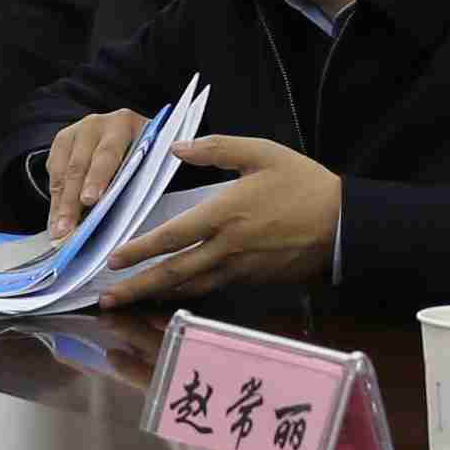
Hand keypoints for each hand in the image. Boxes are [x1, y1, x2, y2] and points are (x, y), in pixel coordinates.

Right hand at [38, 106, 151, 235]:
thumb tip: (117, 215)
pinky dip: (55, 199)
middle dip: (71, 201)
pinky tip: (56, 219)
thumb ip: (137, 180)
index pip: (107, 153)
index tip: (89, 201)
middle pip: (78, 165)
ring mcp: (75, 132)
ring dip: (59, 205)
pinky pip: (54, 173)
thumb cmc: (147, 156)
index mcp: (123, 124)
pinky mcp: (61, 143)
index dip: (98, 177)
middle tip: (67, 229)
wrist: (136, 137)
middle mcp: (95, 124)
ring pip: (62, 172)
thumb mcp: (150, 162)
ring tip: (58, 231)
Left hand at [94, 135, 341, 305]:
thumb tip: (175, 147)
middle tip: (107, 298)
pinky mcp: (251, 279)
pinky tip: (169, 294)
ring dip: (156, 296)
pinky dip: (185, 295)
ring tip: (128, 301)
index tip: (113, 259)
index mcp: (225, 214)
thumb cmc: (303, 184)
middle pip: (173, 273)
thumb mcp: (262, 153)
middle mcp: (227, 247)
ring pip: (190, 288)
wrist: (343, 224)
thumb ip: (216, 148)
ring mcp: (239, 268)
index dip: (140, 250)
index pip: (172, 237)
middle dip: (137, 287)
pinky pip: (210, 288)